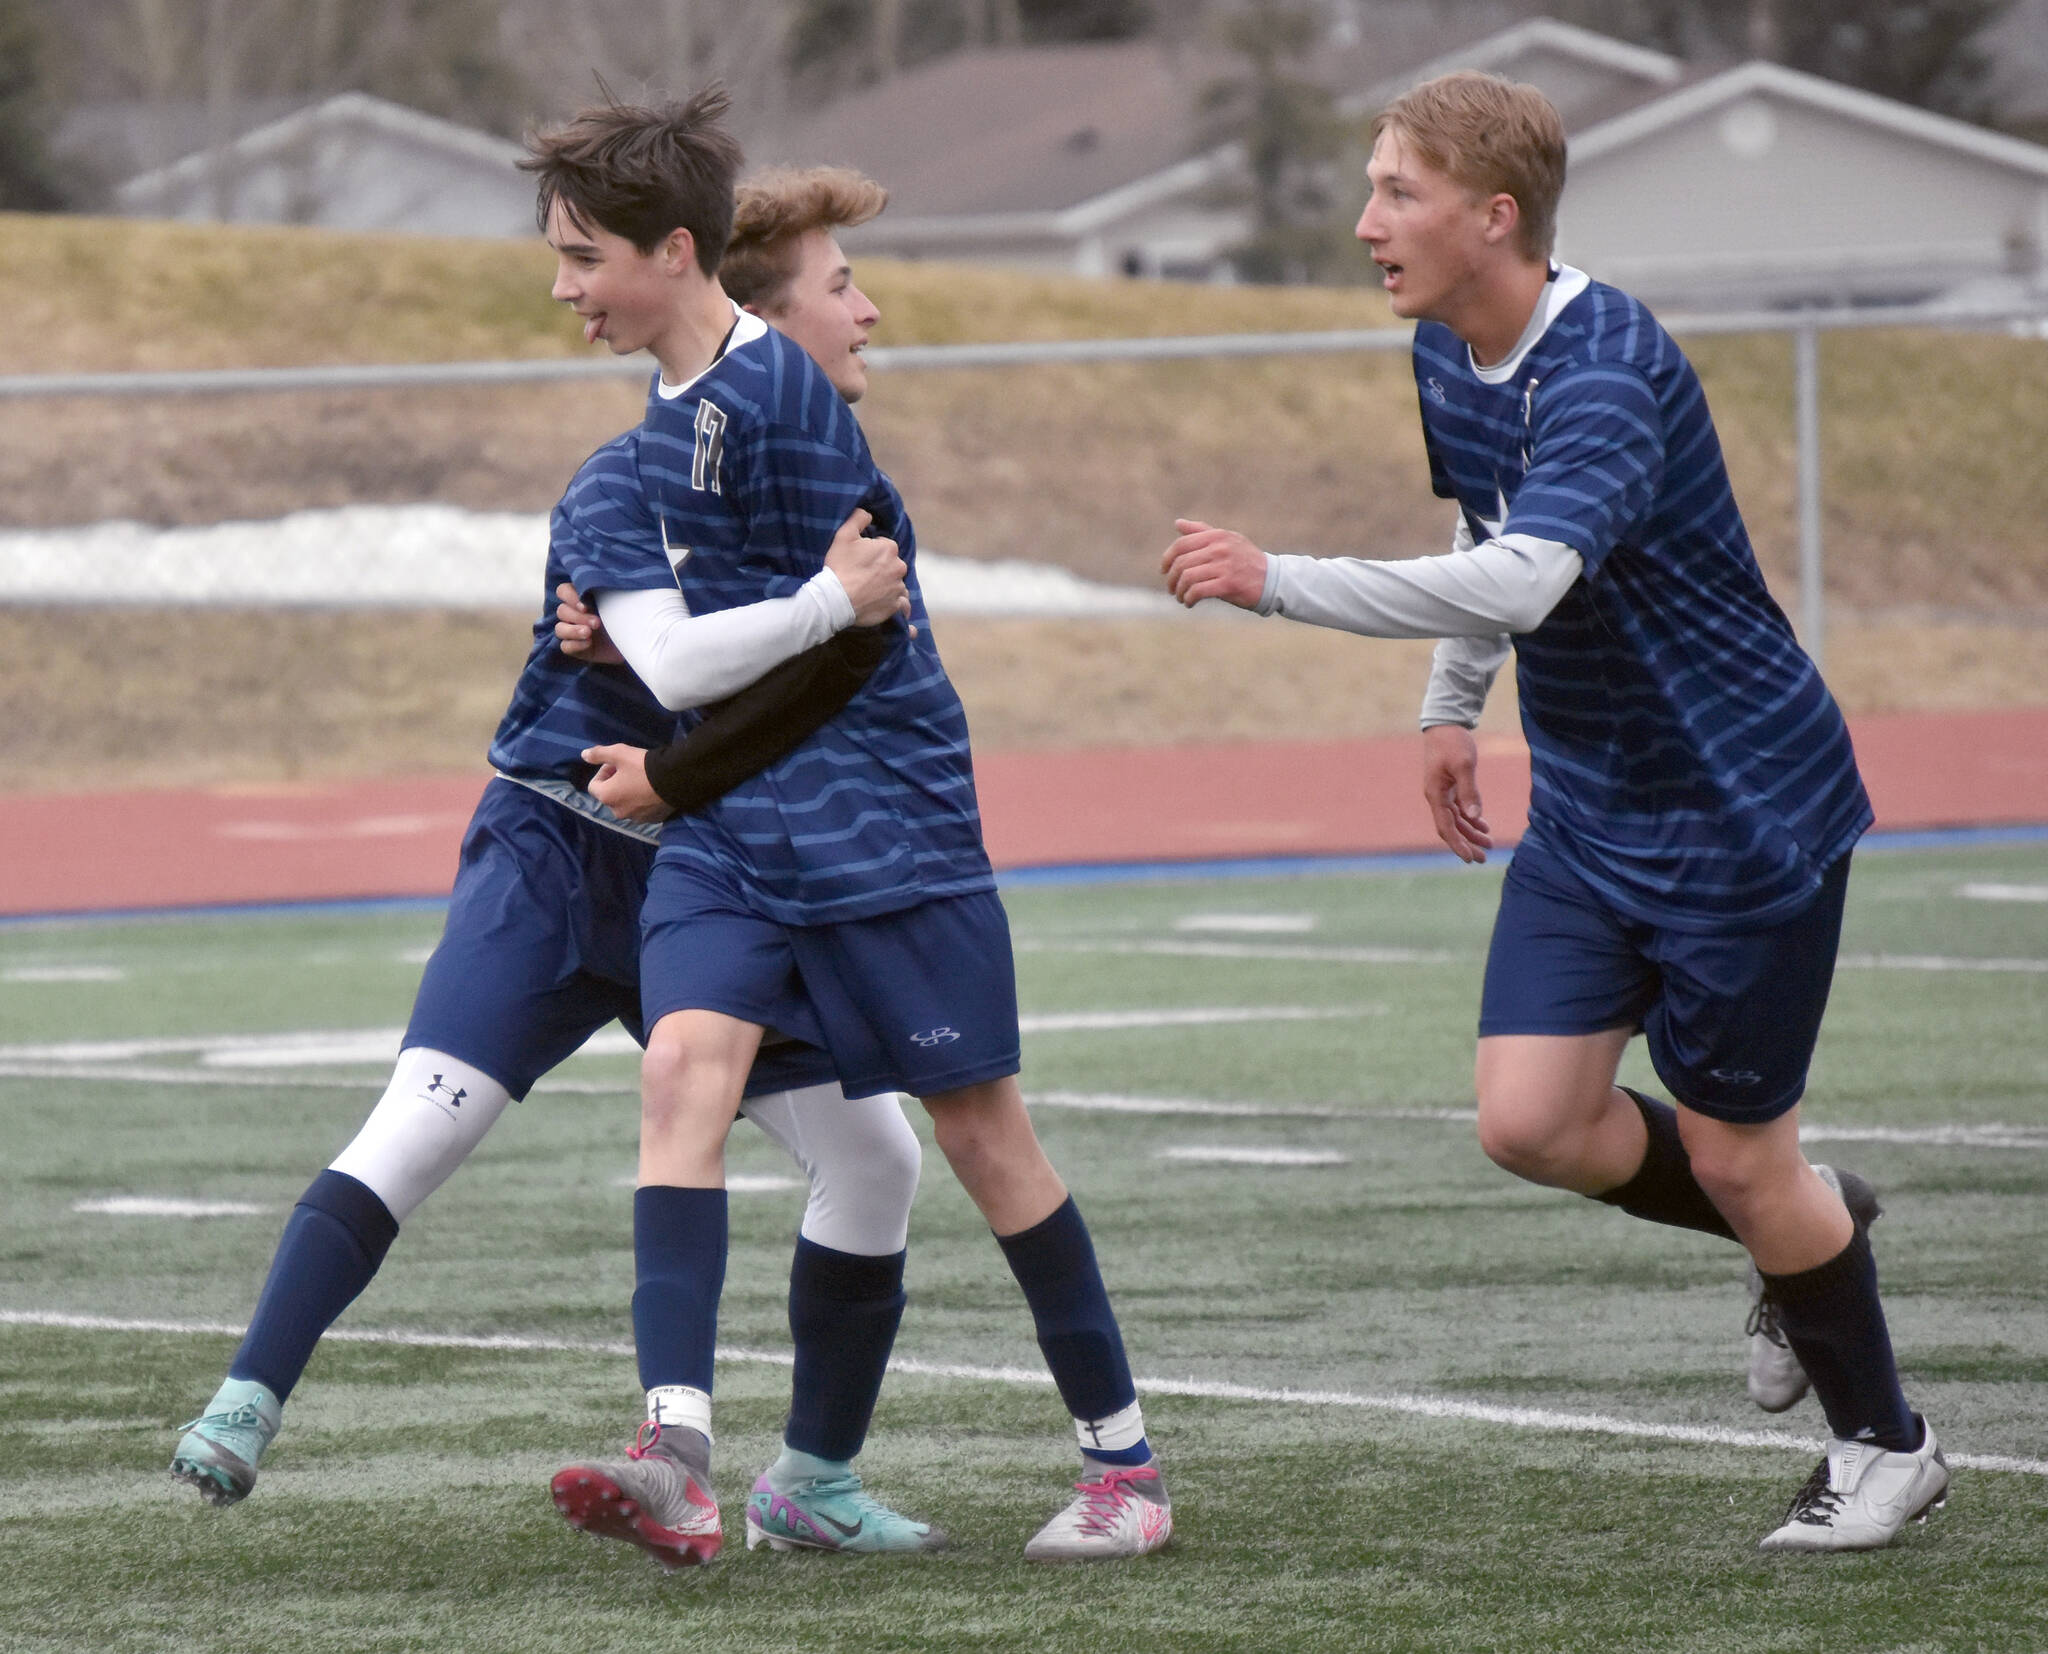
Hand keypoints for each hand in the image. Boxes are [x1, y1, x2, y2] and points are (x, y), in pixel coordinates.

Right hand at [555, 581, 623, 664]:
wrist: (638, 642)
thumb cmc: (630, 617)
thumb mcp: (622, 602)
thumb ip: (610, 592)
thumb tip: (606, 580)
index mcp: (582, 598)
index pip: (563, 591)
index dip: (570, 597)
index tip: (585, 606)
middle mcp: (575, 613)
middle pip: (562, 611)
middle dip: (578, 616)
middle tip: (597, 623)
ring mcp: (574, 631)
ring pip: (559, 629)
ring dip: (572, 630)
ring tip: (588, 633)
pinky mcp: (576, 648)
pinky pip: (565, 646)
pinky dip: (575, 645)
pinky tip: (588, 644)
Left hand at [582, 743, 671, 823]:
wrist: (676, 779)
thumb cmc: (643, 766)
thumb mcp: (620, 753)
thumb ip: (599, 754)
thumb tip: (583, 755)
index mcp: (607, 797)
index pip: (594, 785)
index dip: (603, 772)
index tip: (616, 764)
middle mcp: (618, 812)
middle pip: (610, 796)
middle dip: (615, 783)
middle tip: (629, 770)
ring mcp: (636, 818)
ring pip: (626, 804)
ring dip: (629, 793)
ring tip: (642, 780)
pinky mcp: (652, 820)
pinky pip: (642, 810)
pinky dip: (643, 801)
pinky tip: (653, 790)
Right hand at [823, 508, 912, 628]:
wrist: (836, 600)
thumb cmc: (839, 567)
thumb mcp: (844, 535)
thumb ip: (858, 518)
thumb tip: (868, 514)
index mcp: (890, 548)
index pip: (884, 547)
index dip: (871, 552)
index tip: (859, 560)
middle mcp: (899, 567)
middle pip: (892, 565)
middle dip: (882, 568)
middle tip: (863, 575)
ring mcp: (899, 587)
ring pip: (897, 583)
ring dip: (888, 585)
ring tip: (870, 590)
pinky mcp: (896, 606)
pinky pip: (902, 604)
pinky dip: (897, 603)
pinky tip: (888, 604)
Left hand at [1162, 518, 1267, 607]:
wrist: (1272, 579)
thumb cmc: (1246, 560)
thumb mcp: (1226, 540)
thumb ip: (1202, 532)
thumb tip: (1178, 523)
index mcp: (1217, 536)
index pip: (1181, 545)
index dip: (1167, 559)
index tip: (1163, 571)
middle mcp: (1220, 548)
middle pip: (1182, 563)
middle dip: (1172, 579)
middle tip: (1171, 589)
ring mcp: (1224, 566)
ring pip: (1188, 578)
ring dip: (1179, 591)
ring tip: (1181, 598)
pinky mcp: (1228, 584)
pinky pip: (1198, 591)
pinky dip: (1189, 598)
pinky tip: (1190, 603)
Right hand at [1421, 723, 1491, 863]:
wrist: (1444, 725)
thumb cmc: (1453, 743)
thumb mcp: (1464, 765)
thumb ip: (1469, 792)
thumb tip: (1475, 817)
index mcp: (1435, 795)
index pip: (1446, 827)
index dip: (1458, 845)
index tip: (1469, 859)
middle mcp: (1436, 797)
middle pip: (1451, 828)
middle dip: (1466, 844)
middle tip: (1483, 859)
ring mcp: (1442, 793)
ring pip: (1456, 820)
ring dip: (1471, 833)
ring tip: (1489, 844)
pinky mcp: (1449, 787)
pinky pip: (1459, 810)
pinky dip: (1471, 819)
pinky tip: (1484, 826)